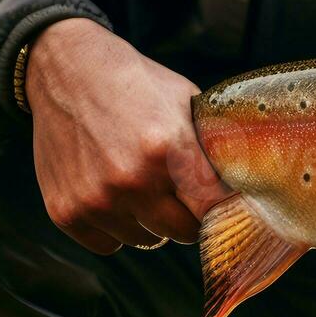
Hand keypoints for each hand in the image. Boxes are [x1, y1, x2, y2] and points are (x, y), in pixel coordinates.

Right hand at [24, 18, 229, 253]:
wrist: (66, 71)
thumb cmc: (136, 86)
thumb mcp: (186, 102)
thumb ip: (214, 146)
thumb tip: (250, 185)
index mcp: (168, 151)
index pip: (214, 211)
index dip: (224, 210)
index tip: (225, 206)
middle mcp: (131, 181)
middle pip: (184, 233)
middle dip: (190, 216)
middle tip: (182, 194)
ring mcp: (95, 200)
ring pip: (147, 241)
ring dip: (150, 222)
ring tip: (141, 185)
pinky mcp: (65, 211)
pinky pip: (108, 245)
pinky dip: (114, 228)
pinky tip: (112, 195)